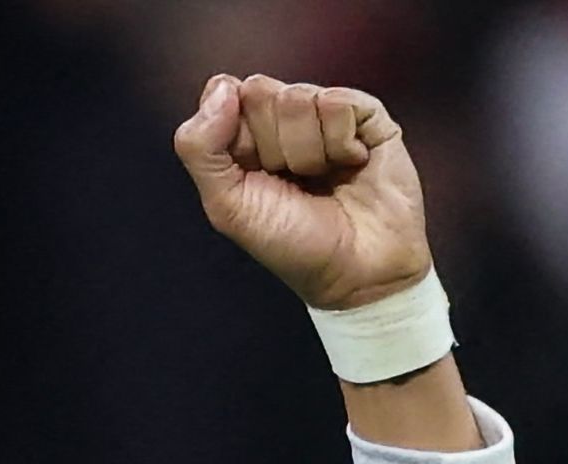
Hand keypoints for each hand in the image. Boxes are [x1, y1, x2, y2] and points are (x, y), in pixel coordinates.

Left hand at [173, 71, 432, 310]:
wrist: (356, 273)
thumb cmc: (292, 245)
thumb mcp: (227, 206)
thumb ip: (200, 148)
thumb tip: (222, 86)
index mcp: (245, 136)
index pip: (225, 93)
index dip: (236, 132)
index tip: (252, 171)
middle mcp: (284, 118)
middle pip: (260, 91)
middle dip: (272, 145)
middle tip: (292, 180)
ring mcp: (326, 113)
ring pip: (300, 97)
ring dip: (308, 152)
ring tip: (323, 179)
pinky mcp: (367, 115)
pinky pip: (339, 102)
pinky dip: (341, 144)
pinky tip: (351, 166)